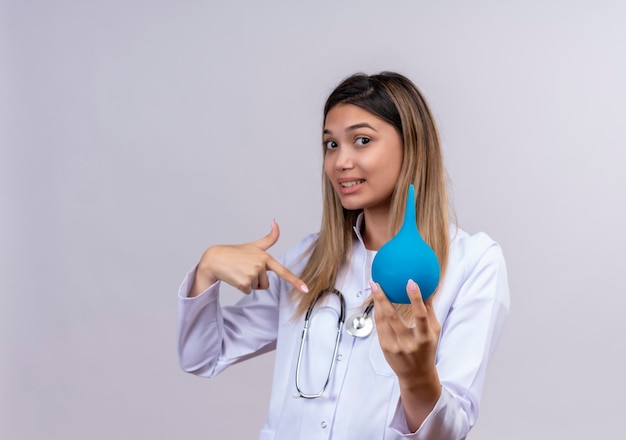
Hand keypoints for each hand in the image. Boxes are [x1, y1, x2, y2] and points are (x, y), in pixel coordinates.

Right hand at [189, 220, 308, 296]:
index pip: (283, 271)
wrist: (216, 258)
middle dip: (256, 280)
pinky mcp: (244, 283)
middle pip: (266, 283)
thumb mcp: (255, 245)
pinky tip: (235, 277)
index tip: (305, 290)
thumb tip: (276, 221)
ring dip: (249, 283)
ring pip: (257, 288)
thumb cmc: (236, 252)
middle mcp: (260, 265)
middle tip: (245, 269)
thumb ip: (269, 237)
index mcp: (265, 257)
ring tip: (240, 272)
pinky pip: (248, 291)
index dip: (295, 281)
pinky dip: (242, 287)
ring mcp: (252, 274)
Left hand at [371, 279, 441, 429]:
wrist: (416, 375)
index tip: (410, 282)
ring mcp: (395, 346)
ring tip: (373, 287)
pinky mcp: (385, 348)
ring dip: (377, 303)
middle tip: (376, 283)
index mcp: (424, 337)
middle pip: (393, 317)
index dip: (416, 299)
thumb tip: (431, 286)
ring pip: (382, 321)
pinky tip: (375, 302)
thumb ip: (430, 309)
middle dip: (383, 298)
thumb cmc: (426, 348)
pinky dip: (377, 313)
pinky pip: (379, 326)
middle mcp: (408, 343)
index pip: (421, 315)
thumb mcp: (434, 331)